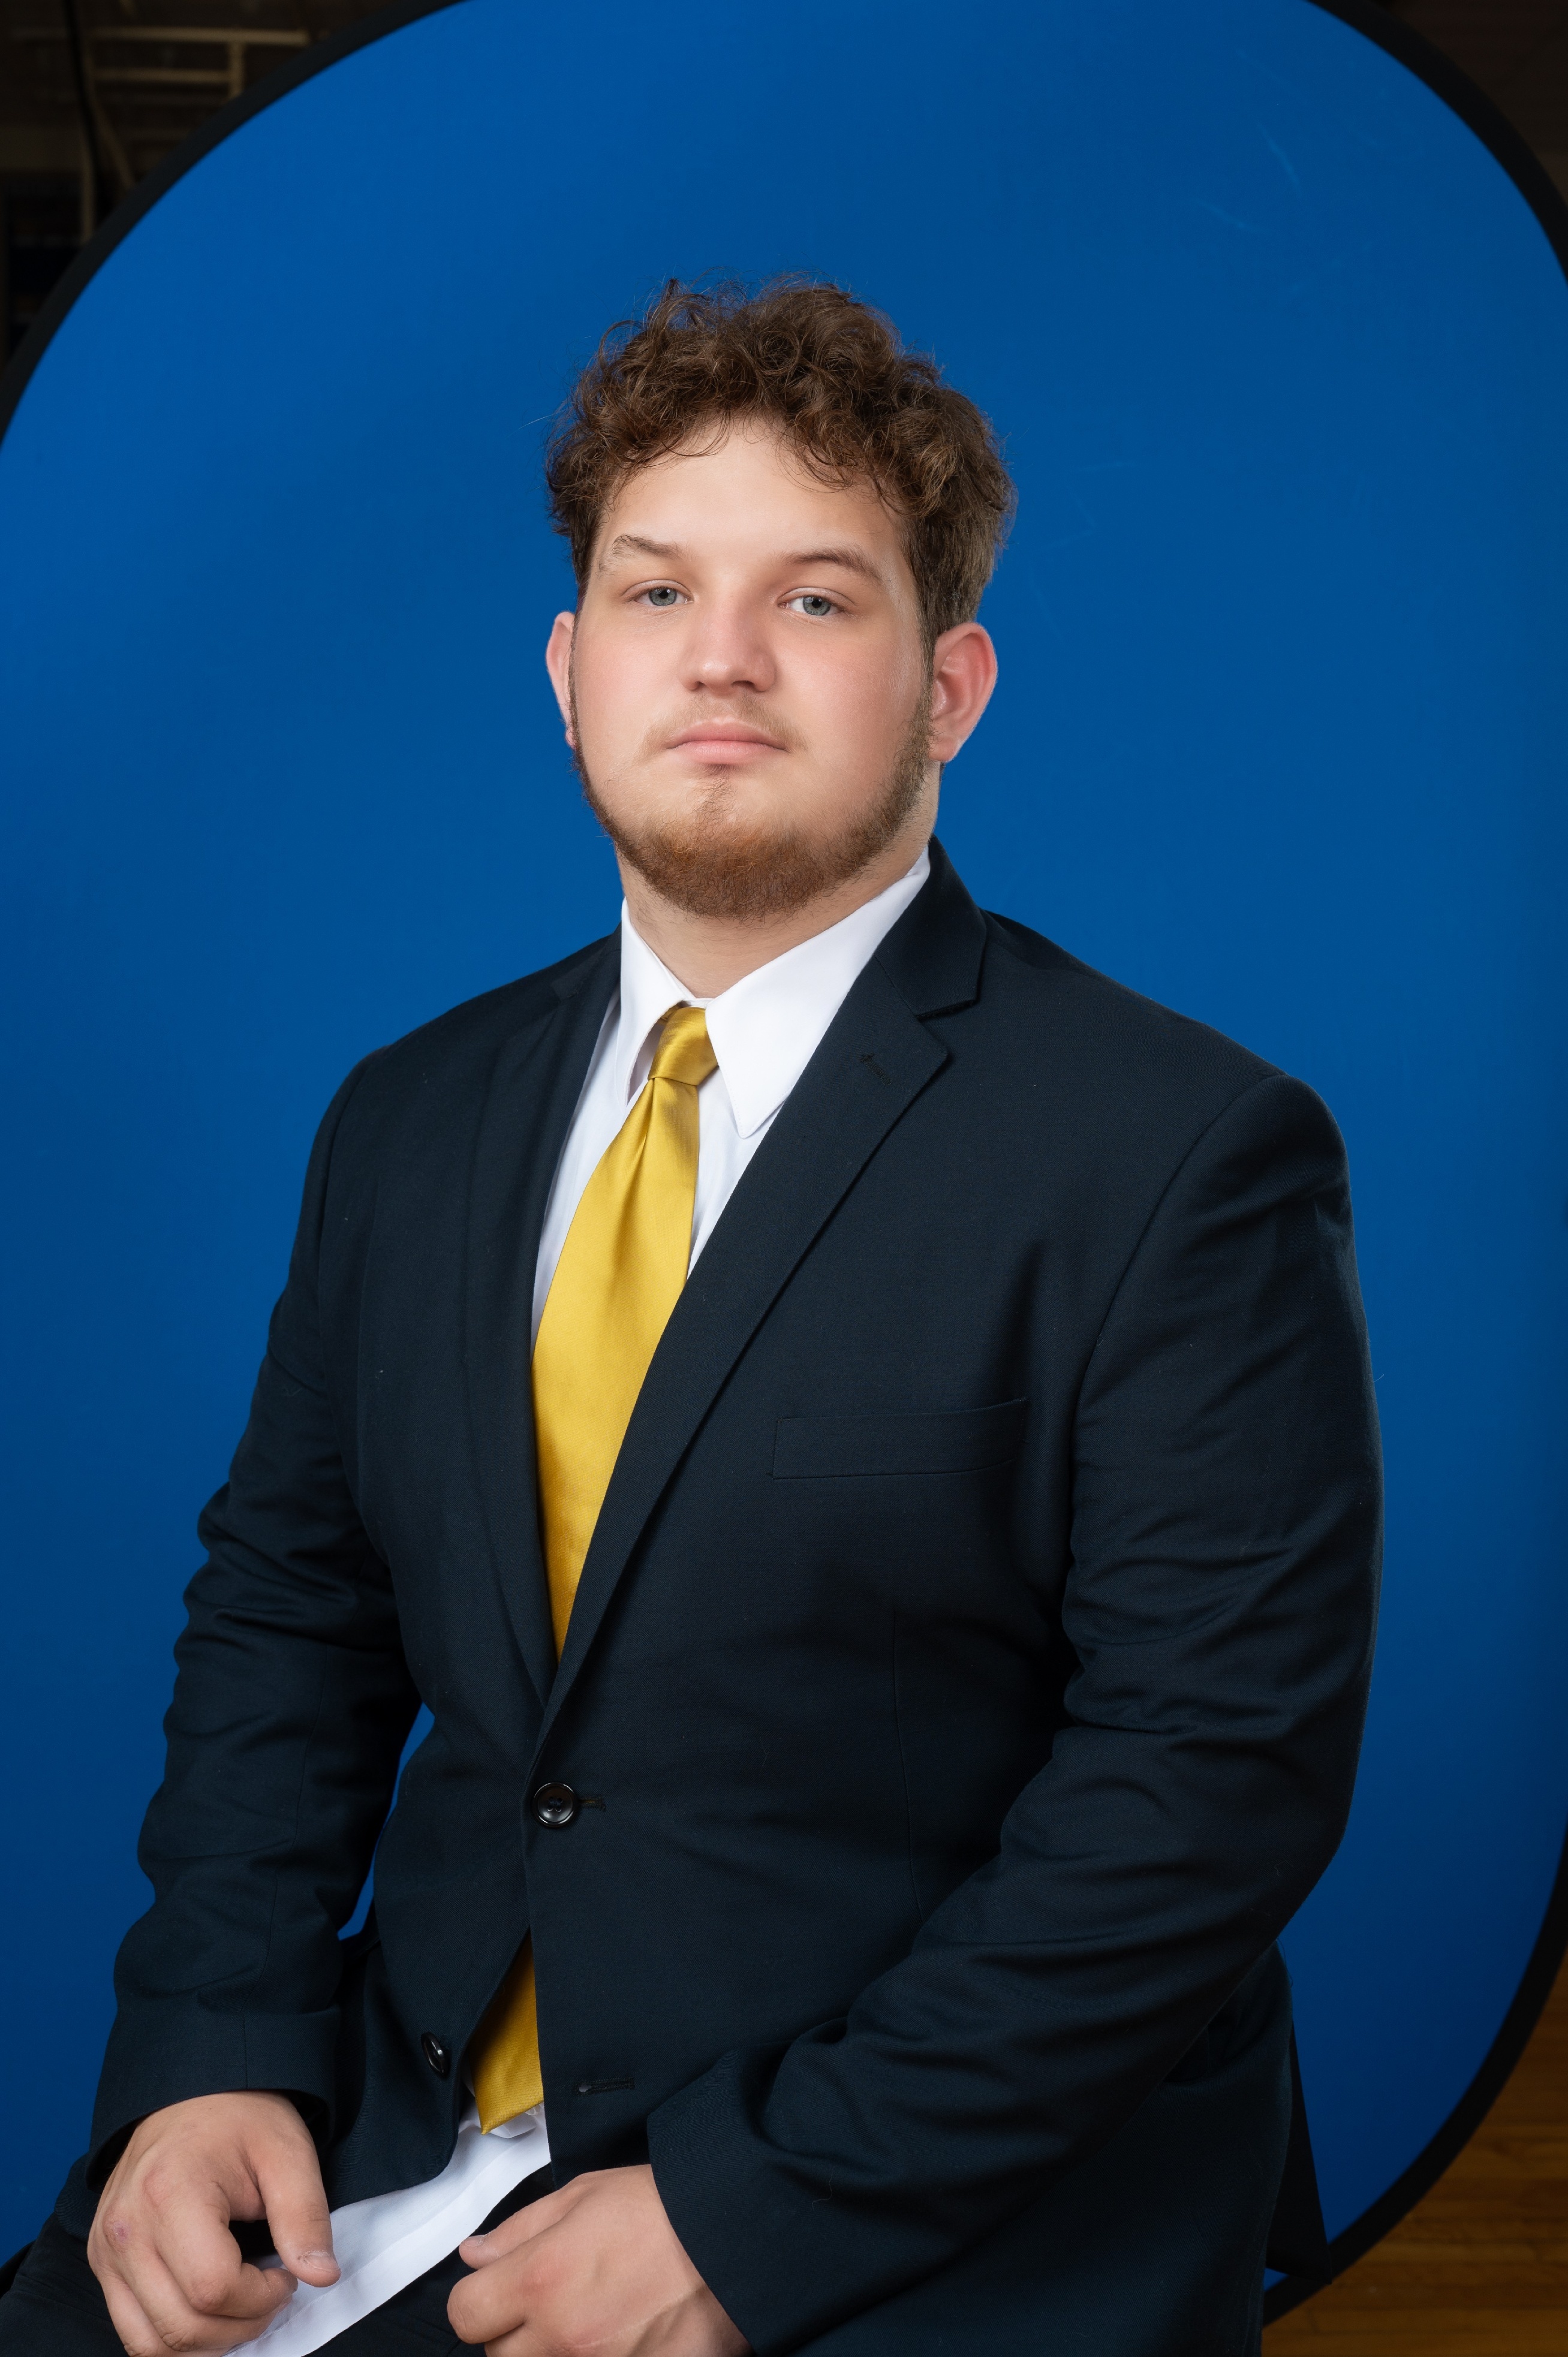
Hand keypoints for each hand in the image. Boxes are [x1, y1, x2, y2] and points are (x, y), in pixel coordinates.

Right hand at [88, 2091, 338, 2353]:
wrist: (192, 2092)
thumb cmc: (240, 2117)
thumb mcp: (287, 2153)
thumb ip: (305, 2217)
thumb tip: (321, 2277)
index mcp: (168, 2193)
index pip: (213, 2288)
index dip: (262, 2298)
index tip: (287, 2275)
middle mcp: (126, 2228)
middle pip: (180, 2326)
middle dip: (240, 2327)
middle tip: (270, 2295)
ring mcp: (106, 2248)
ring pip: (149, 2343)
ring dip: (205, 2344)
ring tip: (241, 2307)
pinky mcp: (102, 2260)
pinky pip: (131, 2331)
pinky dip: (173, 2338)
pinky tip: (209, 2312)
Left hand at [448, 2163, 747, 2356]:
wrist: (737, 2237)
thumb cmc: (667, 2209)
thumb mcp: (583, 2194)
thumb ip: (519, 2229)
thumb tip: (475, 2254)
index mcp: (542, 2278)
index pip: (466, 2314)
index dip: (480, 2297)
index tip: (498, 2287)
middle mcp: (562, 2336)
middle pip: (500, 2355)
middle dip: (516, 2329)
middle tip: (555, 2300)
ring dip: (552, 2350)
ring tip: (591, 2319)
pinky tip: (620, 2338)